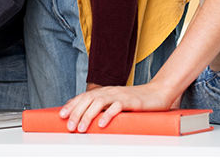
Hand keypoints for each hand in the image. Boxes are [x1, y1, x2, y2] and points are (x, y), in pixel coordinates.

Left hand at [59, 81, 173, 131]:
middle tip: (69, 126)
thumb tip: (90, 120)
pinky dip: (108, 115)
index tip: (61, 115)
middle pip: (88, 99)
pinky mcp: (130, 101)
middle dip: (76, 112)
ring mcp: (119, 95)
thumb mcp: (116, 104)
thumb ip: (105, 109)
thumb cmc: (135, 102)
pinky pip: (117, 107)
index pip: (83, 97)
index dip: (71, 105)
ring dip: (88, 115)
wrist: (157, 93)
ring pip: (99, 102)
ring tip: (82, 128)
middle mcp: (109, 91)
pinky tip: (102, 124)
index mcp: (104, 92)